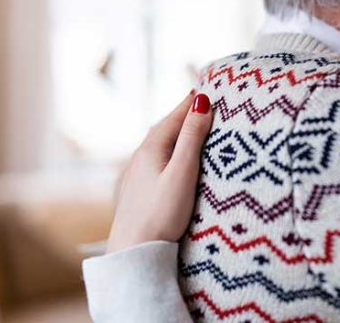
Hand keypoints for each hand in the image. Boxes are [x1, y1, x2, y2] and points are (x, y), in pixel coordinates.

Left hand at [106, 91, 212, 253]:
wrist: (132, 251)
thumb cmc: (161, 214)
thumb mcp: (182, 172)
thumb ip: (192, 138)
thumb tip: (201, 101)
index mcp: (151, 148)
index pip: (175, 115)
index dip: (192, 102)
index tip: (206, 86)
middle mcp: (140, 157)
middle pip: (165, 127)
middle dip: (184, 113)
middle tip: (201, 100)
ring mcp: (135, 174)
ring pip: (159, 143)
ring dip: (176, 131)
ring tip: (189, 124)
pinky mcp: (137, 190)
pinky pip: (155, 159)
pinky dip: (168, 149)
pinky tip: (170, 158)